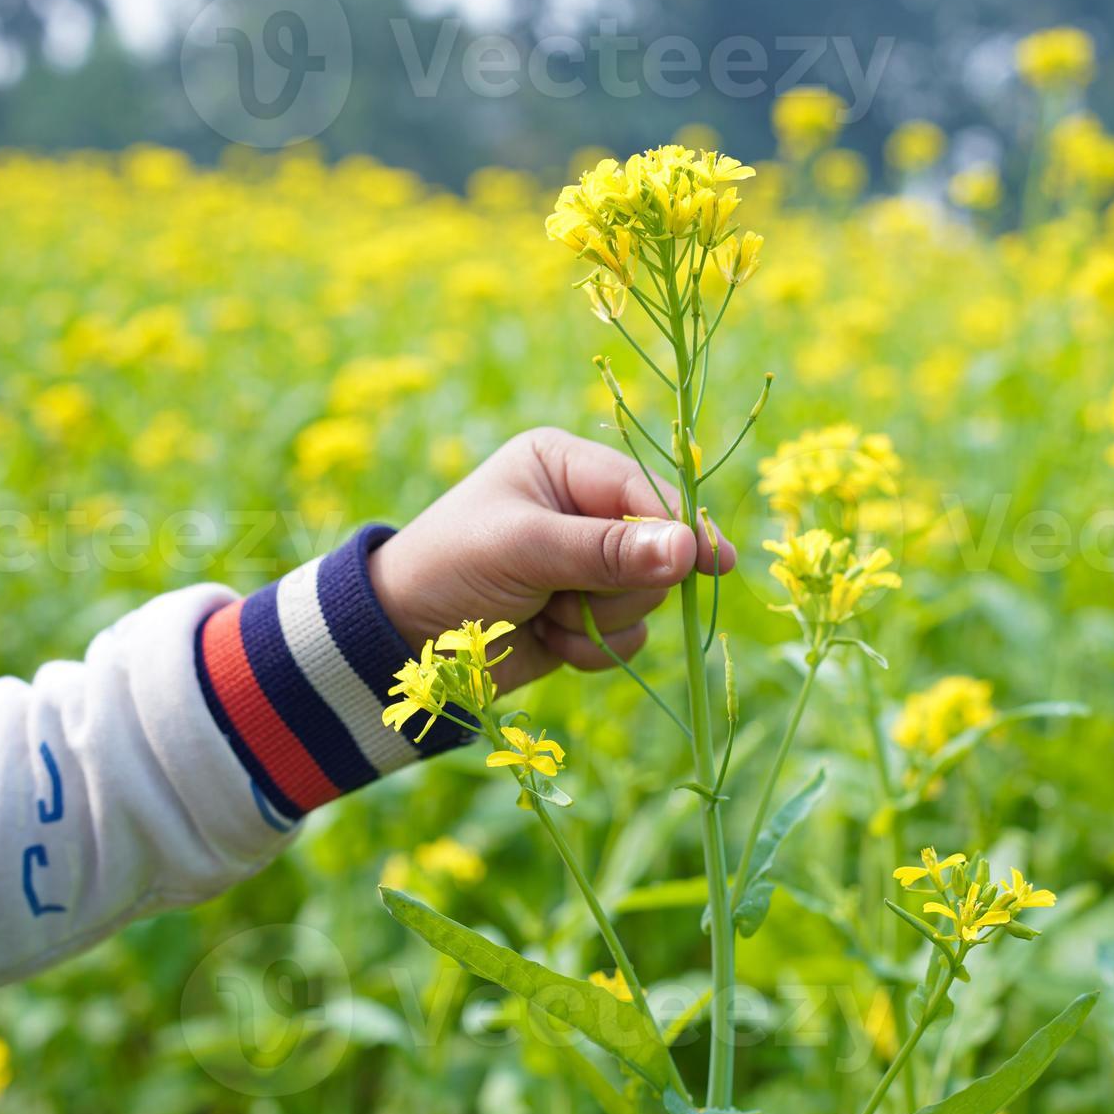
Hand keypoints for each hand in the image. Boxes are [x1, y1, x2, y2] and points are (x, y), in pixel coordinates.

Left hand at [367, 427, 734, 692]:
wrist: (402, 639)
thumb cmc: (451, 568)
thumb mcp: (524, 549)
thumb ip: (606, 551)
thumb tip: (688, 549)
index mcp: (564, 464)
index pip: (644, 492)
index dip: (679, 529)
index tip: (711, 562)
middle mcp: (583, 508)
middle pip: (657, 551)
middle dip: (614, 586)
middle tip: (561, 596)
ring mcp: (588, 564)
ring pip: (647, 599)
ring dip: (598, 621)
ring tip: (544, 614)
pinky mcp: (587, 614)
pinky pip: (630, 637)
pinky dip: (592, 648)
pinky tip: (548, 639)